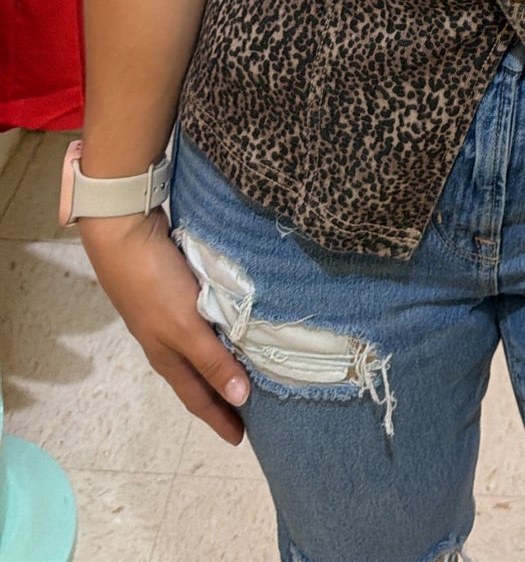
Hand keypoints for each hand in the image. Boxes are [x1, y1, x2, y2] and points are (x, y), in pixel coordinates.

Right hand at [78, 209, 250, 444]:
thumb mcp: (186, 327)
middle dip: (221, 395)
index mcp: (168, 357)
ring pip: (199, 349)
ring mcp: (167, 315)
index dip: (219, 419)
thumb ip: (212, 359)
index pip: (199, 399)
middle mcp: (166, 341)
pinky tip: (231, 323)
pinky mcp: (172, 289)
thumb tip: (240, 399)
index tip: (241, 440)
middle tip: (250, 409)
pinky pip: (201, 322)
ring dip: (220, 362)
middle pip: (198, 377)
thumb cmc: (154, 285)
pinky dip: (217, 331)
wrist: (124, 233)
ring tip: (247, 367)